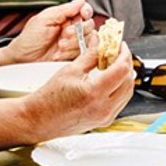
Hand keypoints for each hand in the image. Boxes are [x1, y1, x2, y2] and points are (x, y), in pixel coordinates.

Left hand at [0, 0, 95, 66]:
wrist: (21, 60)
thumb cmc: (29, 39)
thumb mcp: (44, 19)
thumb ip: (64, 9)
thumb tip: (81, 1)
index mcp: (65, 17)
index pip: (84, 10)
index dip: (86, 12)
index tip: (83, 15)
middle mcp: (72, 29)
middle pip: (89, 25)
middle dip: (78, 30)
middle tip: (65, 33)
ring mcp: (74, 43)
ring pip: (87, 39)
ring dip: (74, 43)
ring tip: (60, 46)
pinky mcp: (74, 55)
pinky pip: (84, 52)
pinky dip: (72, 53)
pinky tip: (60, 54)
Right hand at [20, 42, 134, 142]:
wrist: (37, 120)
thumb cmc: (48, 99)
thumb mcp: (70, 71)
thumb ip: (90, 56)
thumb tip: (100, 43)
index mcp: (94, 93)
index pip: (122, 69)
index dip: (124, 54)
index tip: (121, 46)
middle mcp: (103, 108)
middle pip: (128, 81)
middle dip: (126, 63)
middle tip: (119, 53)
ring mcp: (105, 117)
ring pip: (127, 92)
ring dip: (125, 76)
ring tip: (116, 64)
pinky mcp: (104, 121)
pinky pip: (120, 102)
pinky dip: (120, 89)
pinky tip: (112, 80)